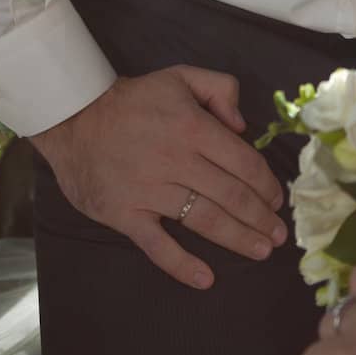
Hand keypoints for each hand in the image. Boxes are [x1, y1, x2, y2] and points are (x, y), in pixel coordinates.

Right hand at [29, 65, 286, 289]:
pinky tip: (206, 278)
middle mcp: (176, 162)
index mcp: (194, 128)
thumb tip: (244, 125)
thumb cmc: (135, 99)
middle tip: (280, 235)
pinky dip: (181, 264)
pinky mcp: (125, 214)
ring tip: (261, 251)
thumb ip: (221, 89)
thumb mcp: (182, 76)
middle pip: (230, 195)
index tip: (278, 200)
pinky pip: (157, 245)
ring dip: (237, 238)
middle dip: (260, 217)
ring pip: (203, 220)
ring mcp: (150, 191)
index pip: (243, 162)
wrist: (75, 118)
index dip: (265, 184)